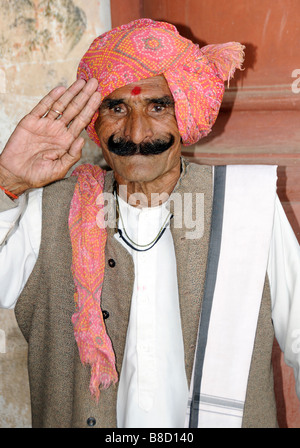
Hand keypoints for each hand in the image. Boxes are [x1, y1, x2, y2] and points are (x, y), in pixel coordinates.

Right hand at [0, 78, 100, 194]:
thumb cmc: (39, 175)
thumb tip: (82, 140)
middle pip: (74, 109)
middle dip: (84, 96)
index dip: (90, 108)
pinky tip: (61, 89)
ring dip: (71, 93)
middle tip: (94, 82)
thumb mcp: (60, 169)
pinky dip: (51, 98)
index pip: (82, 121)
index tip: (99, 96)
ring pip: (61, 105)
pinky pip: (42, 107)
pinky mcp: (31, 122)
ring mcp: (45, 125)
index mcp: (67, 140)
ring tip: (82, 82)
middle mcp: (58, 130)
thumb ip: (72, 155)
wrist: (16, 175)